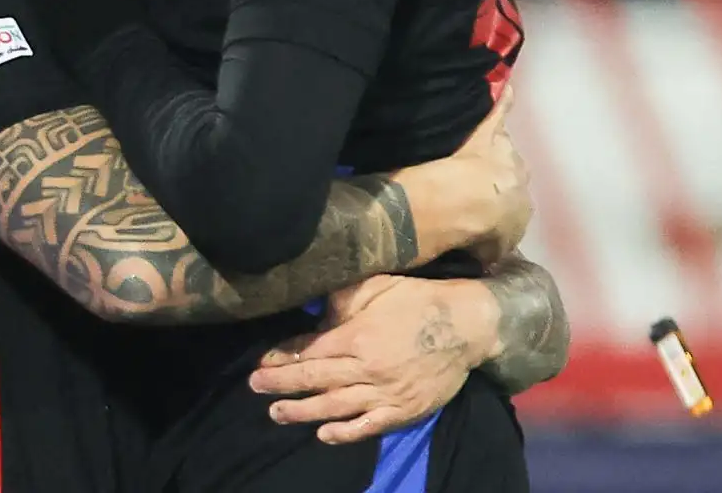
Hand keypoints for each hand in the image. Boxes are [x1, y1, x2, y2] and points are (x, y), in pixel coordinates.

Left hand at [248, 275, 497, 443]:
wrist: (466, 326)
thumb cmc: (418, 300)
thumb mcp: (378, 286)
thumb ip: (343, 298)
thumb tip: (316, 310)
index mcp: (357, 336)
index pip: (311, 350)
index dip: (283, 356)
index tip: (262, 362)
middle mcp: (367, 368)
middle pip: (315, 379)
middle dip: (281, 383)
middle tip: (255, 387)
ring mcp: (385, 393)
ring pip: (335, 406)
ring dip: (302, 411)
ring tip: (276, 413)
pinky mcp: (403, 410)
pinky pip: (368, 426)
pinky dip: (344, 433)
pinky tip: (323, 434)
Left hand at [450, 87, 530, 261]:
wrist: (465, 203)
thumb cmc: (473, 232)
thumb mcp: (488, 251)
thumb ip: (491, 249)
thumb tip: (488, 257)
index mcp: (520, 213)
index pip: (510, 212)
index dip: (492, 214)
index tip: (477, 216)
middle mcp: (522, 182)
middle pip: (511, 180)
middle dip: (494, 184)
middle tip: (469, 189)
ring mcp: (506, 156)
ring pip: (504, 153)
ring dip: (492, 155)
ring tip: (471, 158)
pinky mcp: (488, 135)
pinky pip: (500, 114)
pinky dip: (504, 103)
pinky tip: (507, 90)